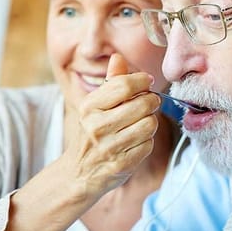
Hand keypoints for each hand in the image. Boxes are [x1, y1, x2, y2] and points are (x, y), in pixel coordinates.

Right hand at [61, 52, 160, 201]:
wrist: (80, 173)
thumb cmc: (91, 135)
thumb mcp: (93, 107)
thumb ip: (110, 83)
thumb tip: (118, 58)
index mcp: (89, 107)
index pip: (125, 85)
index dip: (142, 81)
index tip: (146, 83)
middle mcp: (97, 126)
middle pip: (143, 104)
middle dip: (152, 102)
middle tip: (148, 104)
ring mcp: (109, 147)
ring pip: (149, 124)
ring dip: (150, 123)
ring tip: (141, 124)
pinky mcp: (121, 164)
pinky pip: (148, 145)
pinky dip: (146, 142)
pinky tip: (136, 142)